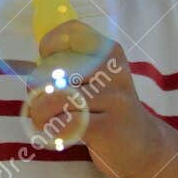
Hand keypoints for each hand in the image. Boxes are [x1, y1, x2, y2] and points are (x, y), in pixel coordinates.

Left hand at [24, 20, 165, 177]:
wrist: (144, 146)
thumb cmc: (108, 110)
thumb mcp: (97, 80)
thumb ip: (69, 68)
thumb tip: (34, 68)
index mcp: (110, 52)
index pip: (72, 31)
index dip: (50, 46)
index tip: (48, 67)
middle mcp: (114, 70)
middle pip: (57, 67)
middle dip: (37, 87)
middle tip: (38, 103)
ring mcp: (113, 98)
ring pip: (56, 96)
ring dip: (39, 112)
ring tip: (42, 120)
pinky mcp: (108, 127)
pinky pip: (65, 122)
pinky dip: (52, 129)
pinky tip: (56, 133)